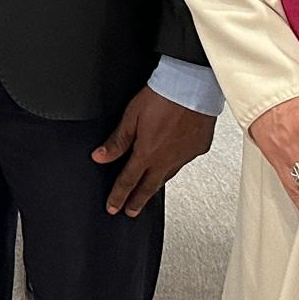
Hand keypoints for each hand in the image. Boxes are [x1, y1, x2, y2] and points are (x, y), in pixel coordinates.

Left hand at [92, 84, 215, 216]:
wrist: (191, 87)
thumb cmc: (162, 97)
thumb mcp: (131, 117)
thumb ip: (117, 140)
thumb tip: (100, 157)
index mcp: (147, 153)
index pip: (128, 181)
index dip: (118, 196)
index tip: (113, 207)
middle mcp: (167, 159)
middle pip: (149, 187)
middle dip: (137, 201)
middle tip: (130, 212)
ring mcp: (184, 156)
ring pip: (167, 176)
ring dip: (155, 186)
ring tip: (148, 192)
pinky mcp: (198, 149)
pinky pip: (183, 163)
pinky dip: (173, 166)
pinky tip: (170, 165)